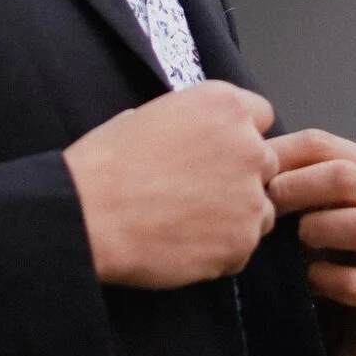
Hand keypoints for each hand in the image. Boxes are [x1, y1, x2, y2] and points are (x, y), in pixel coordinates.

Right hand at [64, 82, 278, 288]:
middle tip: (199, 190)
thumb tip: (192, 138)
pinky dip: (222, 250)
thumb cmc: (106, 164)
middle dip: (241, 176)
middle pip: (266, 162)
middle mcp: (247, 146)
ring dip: (237, 215)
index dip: (238, 134)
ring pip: (261, 208)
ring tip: (189, 221)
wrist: (89, 215)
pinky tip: (184, 243)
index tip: (218, 150)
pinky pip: (243, 247)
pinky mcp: (243, 242)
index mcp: (222, 105)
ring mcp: (250, 197)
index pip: (261, 115)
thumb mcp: (145, 115)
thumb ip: (188, 122)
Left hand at [266, 129, 355, 355]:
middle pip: (344, 175)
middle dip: (293, 187)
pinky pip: (352, 281)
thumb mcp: (321, 209)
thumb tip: (252, 156)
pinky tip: (308, 280)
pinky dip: (320, 278)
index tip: (244, 173)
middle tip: (264, 207)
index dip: (277, 155)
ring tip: (296, 243)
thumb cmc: (336, 258)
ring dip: (314, 231)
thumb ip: (301, 178)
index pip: (323, 145)